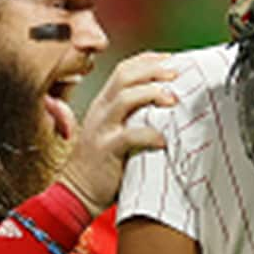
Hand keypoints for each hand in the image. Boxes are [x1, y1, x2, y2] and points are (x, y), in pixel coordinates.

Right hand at [53, 51, 177, 214]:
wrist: (77, 193)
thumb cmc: (105, 164)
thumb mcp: (116, 131)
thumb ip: (136, 116)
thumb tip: (171, 106)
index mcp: (104, 103)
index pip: (124, 70)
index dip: (149, 61)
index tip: (172, 60)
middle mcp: (101, 111)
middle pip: (124, 76)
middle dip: (153, 70)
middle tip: (177, 75)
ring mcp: (102, 129)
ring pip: (124, 98)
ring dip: (151, 94)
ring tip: (173, 101)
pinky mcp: (106, 150)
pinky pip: (128, 136)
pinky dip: (149, 135)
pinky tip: (163, 140)